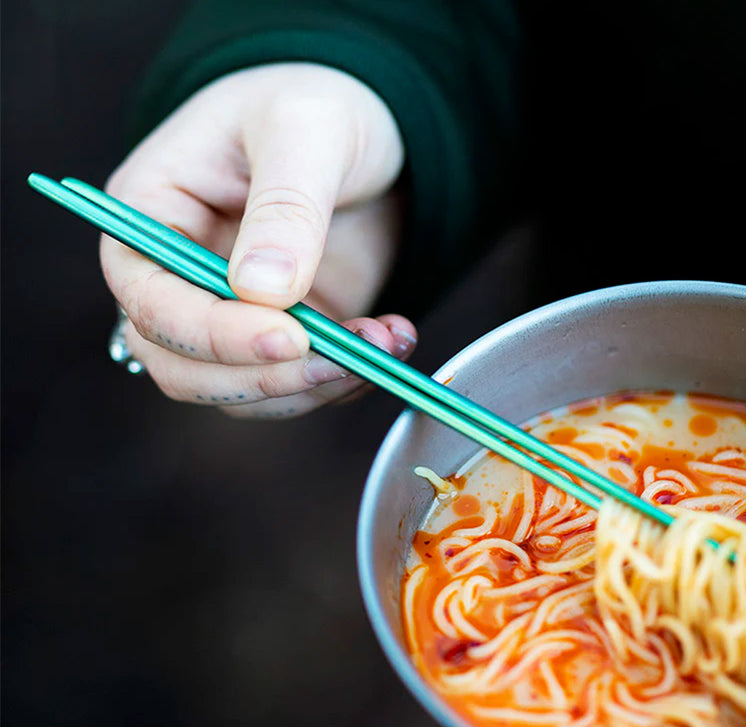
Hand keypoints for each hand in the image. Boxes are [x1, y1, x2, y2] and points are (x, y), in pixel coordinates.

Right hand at [101, 63, 415, 417]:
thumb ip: (284, 208)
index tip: (288, 336)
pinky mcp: (279, 337)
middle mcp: (176, 277)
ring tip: (384, 343)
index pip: (149, 301)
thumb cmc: (319, 107)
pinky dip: (342, 380)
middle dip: (262, 378)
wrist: (369, 135)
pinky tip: (388, 342)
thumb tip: (260, 291)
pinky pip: (292, 385)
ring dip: (311, 386)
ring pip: (238, 392)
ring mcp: (227, 314)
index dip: (211, 333)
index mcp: (152, 214)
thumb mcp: (305, 132)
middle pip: (181, 367)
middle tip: (341, 361)